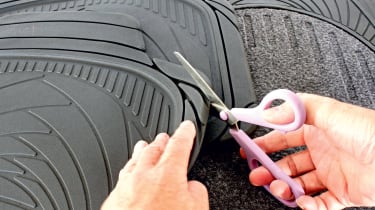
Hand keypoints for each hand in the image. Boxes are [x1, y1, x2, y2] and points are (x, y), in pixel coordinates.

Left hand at [101, 121, 208, 209]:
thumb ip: (196, 192)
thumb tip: (191, 186)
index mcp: (167, 174)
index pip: (179, 144)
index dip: (186, 133)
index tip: (187, 127)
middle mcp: (143, 175)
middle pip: (154, 149)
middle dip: (162, 141)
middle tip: (166, 136)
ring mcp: (125, 186)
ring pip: (134, 160)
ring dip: (142, 151)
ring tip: (145, 145)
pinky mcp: (112, 200)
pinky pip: (122, 176)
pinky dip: (130, 170)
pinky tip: (130, 173)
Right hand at [245, 93, 374, 209]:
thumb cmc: (372, 133)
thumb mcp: (329, 112)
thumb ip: (295, 108)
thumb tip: (267, 111)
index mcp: (318, 130)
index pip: (283, 135)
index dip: (264, 141)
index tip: (248, 146)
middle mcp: (323, 151)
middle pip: (287, 162)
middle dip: (268, 167)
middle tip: (256, 171)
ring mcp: (332, 173)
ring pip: (298, 183)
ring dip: (283, 186)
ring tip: (276, 187)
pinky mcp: (343, 194)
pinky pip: (318, 203)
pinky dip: (306, 205)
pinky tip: (301, 200)